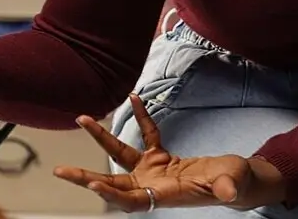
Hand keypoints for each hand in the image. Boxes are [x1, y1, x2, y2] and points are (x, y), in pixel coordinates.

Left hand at [53, 95, 284, 211]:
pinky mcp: (160, 158)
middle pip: (114, 184)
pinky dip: (141, 118)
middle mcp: (153, 186)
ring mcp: (154, 172)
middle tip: (61, 171)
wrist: (236, 180)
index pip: (133, 200)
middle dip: (88, 178)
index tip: (93, 185)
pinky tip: (134, 97)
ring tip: (82, 119)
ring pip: (121, 157)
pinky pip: (146, 136)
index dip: (112, 194)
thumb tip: (227, 190)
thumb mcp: (233, 184)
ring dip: (102, 138)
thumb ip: (228, 187)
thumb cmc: (235, 184)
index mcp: (166, 196)